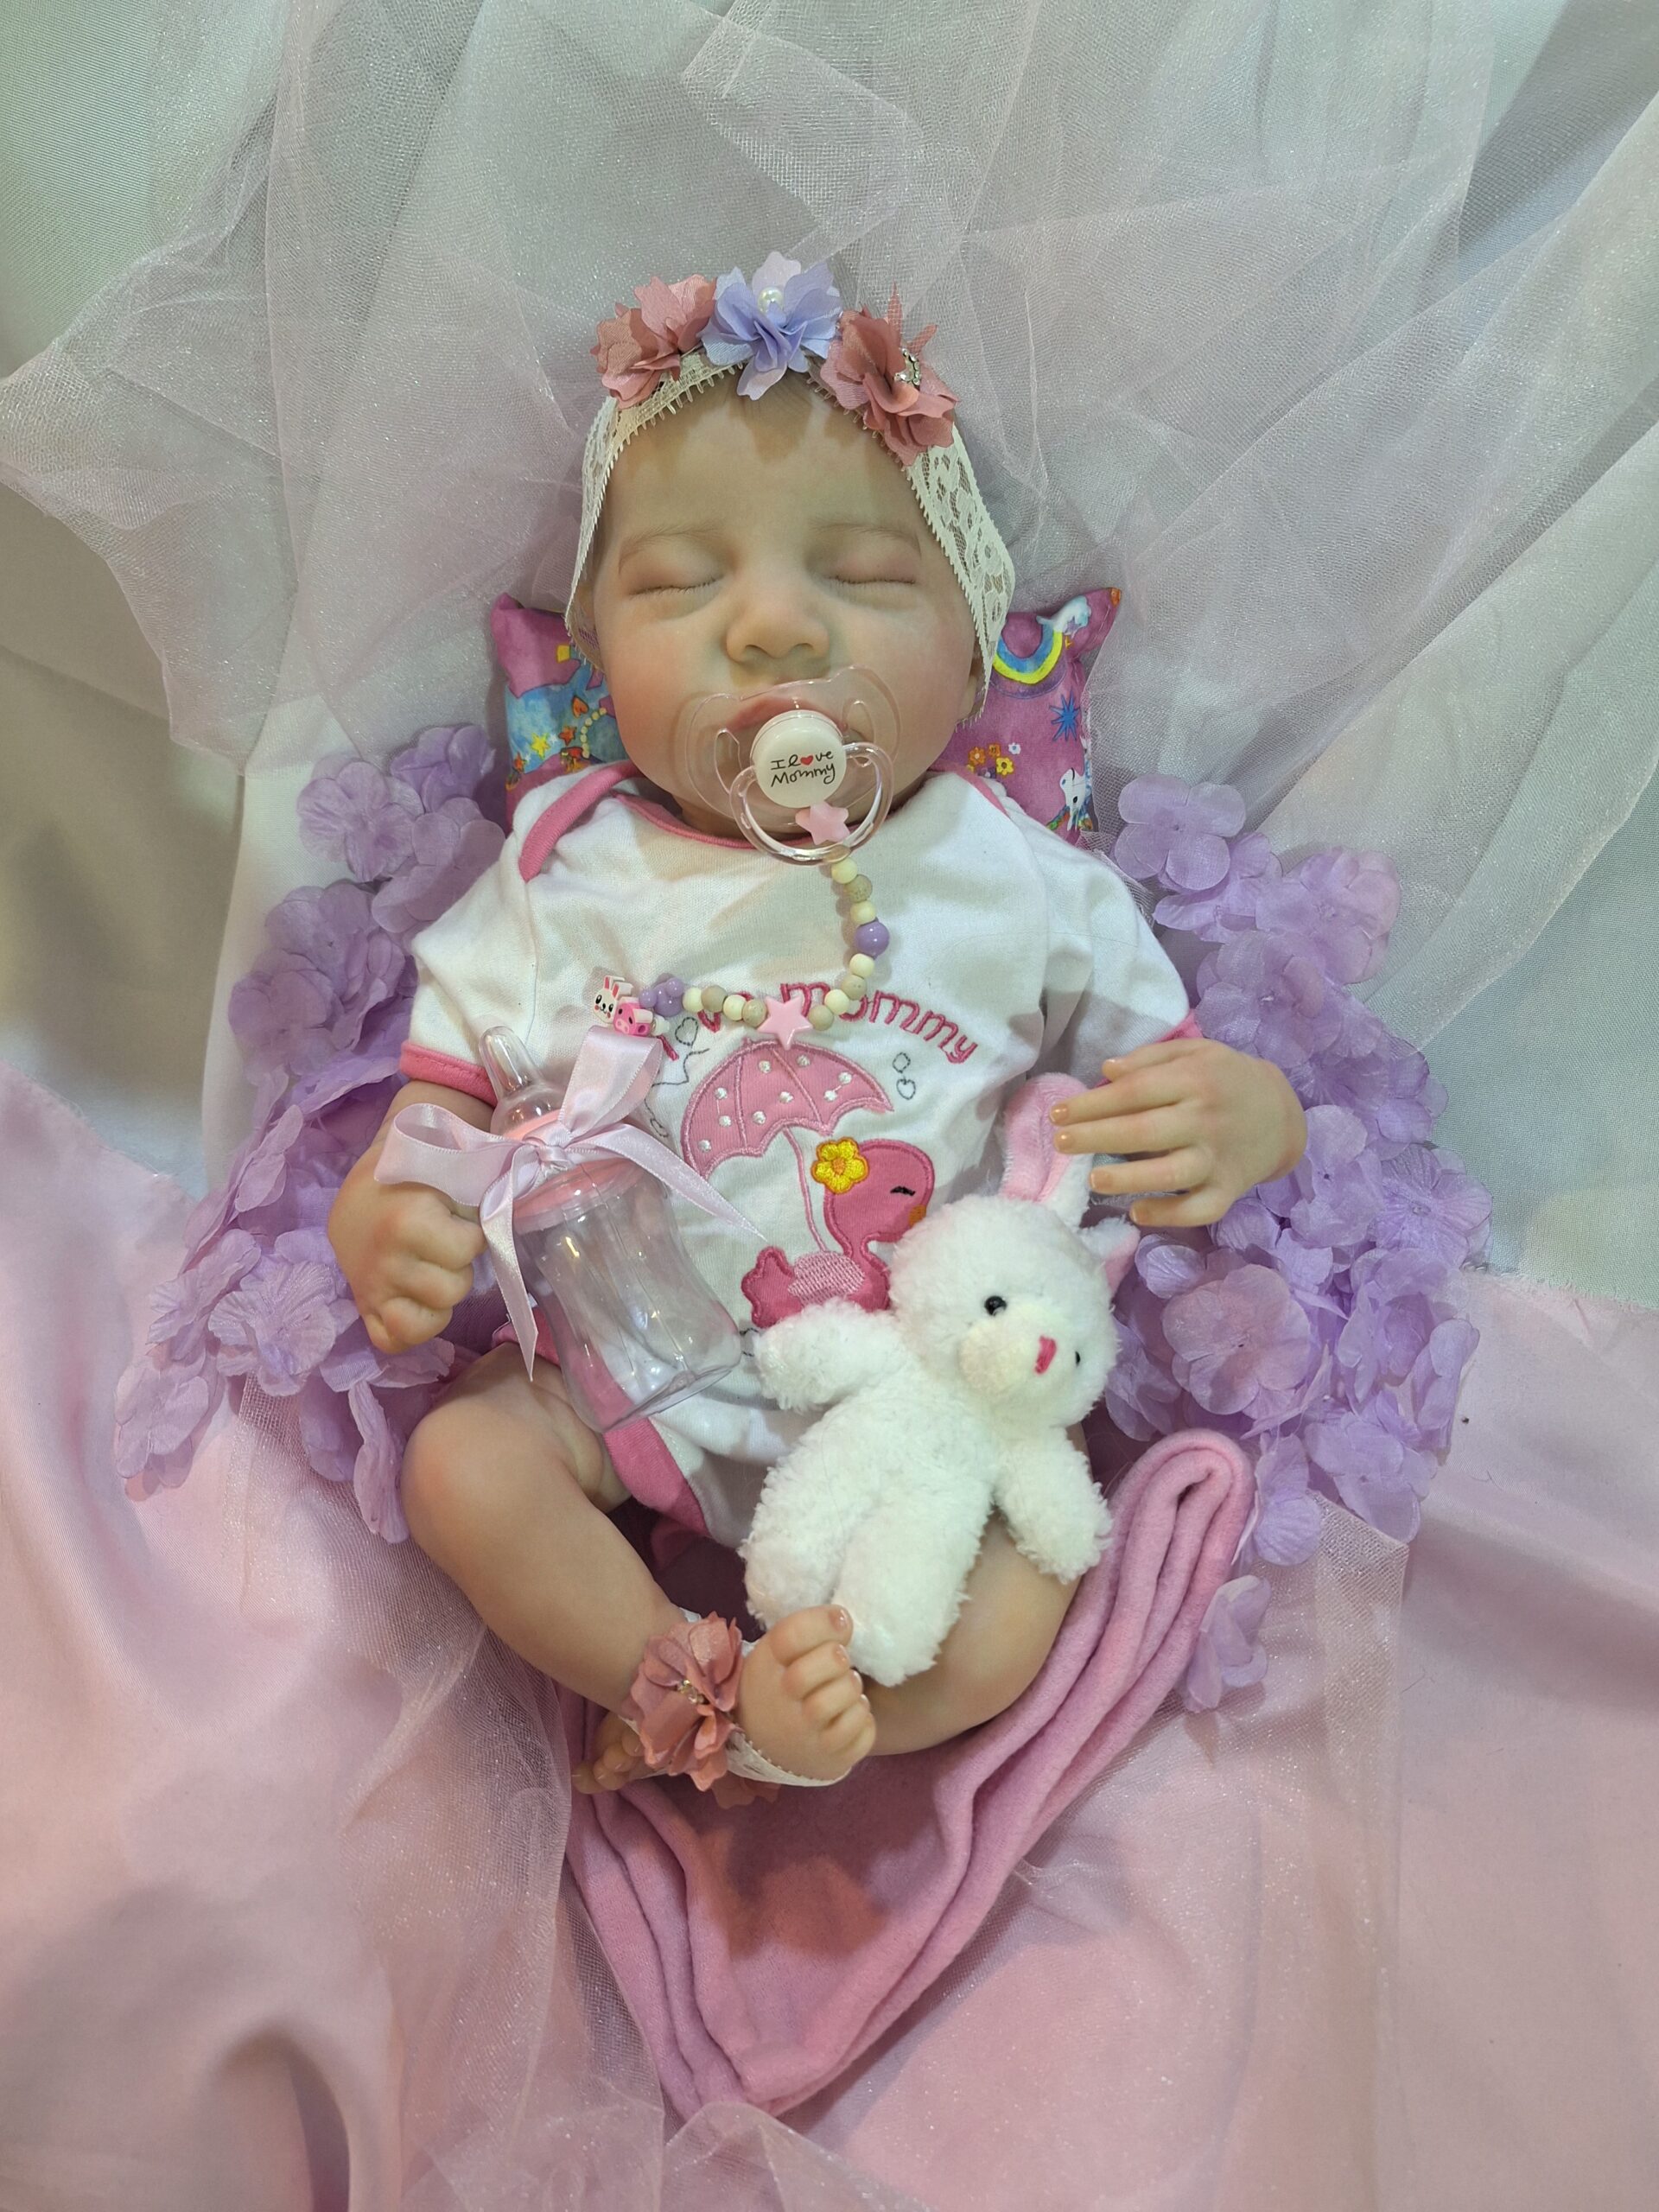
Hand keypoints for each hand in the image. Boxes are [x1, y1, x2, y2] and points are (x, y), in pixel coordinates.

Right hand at [327, 1085, 489, 1351]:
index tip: (458, 1220)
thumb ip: (479, 1194)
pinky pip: (390, 1341)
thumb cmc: (415, 1176)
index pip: (468, 1248)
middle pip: (451, 1290)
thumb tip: (511, 1213)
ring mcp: (372, 1288)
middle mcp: (387, 1262)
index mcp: (407, 1223)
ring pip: (424, 1323)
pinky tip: (420, 1306)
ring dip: (439, 1301)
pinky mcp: (363, 1307)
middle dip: (458, 1269)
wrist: (360, 1191)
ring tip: (434, 1273)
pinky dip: (411, 1332)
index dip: (472, 1236)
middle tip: (443, 1247)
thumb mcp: (449, 1170)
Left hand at [1049, 1036, 1305, 1228]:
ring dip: (1128, 1178)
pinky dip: (1169, 1214)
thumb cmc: (1227, 1079)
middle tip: (1060, 1143)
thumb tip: (1106, 1071)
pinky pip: (1199, 1209)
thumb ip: (1151, 1058)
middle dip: (1095, 1137)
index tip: (1058, 1113)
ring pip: (1171, 1173)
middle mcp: (1206, 1119)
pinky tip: (1137, 1212)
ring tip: (1093, 1178)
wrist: (1283, 1114)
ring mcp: (1218, 1158)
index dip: (1092, 1103)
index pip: (1134, 1092)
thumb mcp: (1197, 1052)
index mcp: (1195, 1080)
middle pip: (1144, 1131)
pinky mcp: (1228, 1189)